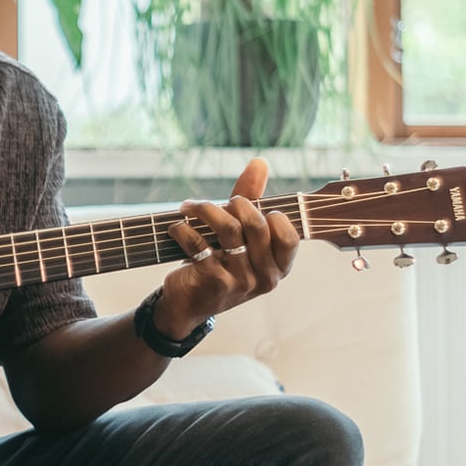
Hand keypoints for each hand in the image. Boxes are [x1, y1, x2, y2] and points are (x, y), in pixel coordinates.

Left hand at [150, 158, 300, 337]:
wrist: (188, 304)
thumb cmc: (220, 262)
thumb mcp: (240, 235)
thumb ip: (252, 198)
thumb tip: (260, 161)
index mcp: (279, 267)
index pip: (289, 236)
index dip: (269, 215)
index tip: (247, 208)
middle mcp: (265, 278)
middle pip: (256, 224)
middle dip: (234, 203)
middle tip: (215, 203)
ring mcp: (240, 281)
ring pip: (228, 229)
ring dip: (205, 209)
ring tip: (189, 206)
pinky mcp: (213, 281)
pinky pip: (199, 243)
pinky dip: (183, 228)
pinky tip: (176, 226)